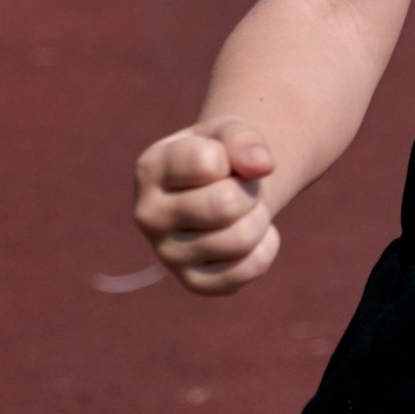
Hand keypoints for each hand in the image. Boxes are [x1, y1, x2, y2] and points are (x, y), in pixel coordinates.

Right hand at [135, 117, 280, 291]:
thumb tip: (263, 165)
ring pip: (241, 239)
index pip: (207, 162)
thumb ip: (243, 138)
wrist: (220, 191)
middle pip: (225, 205)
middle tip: (242, 187)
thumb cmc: (221, 156)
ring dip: (260, 218)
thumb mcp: (228, 132)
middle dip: (250, 191)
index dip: (231, 156)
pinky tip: (253, 236)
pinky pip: (247, 270)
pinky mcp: (193, 282)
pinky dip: (265, 246)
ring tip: (246, 210)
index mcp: (149, 170)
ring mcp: (168, 254)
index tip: (223, 159)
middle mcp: (148, 216)